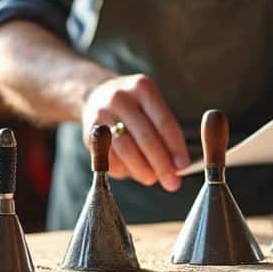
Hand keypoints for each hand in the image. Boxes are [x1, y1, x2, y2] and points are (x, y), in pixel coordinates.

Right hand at [82, 74, 188, 190]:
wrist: (95, 95)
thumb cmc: (135, 107)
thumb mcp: (150, 106)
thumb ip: (164, 132)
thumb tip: (177, 168)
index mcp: (142, 87)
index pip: (164, 122)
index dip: (175, 147)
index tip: (184, 167)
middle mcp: (120, 98)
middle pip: (145, 137)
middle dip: (161, 164)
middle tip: (172, 183)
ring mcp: (101, 114)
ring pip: (126, 150)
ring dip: (142, 170)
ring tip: (152, 179)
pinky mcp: (88, 133)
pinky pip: (109, 158)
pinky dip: (124, 170)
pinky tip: (133, 172)